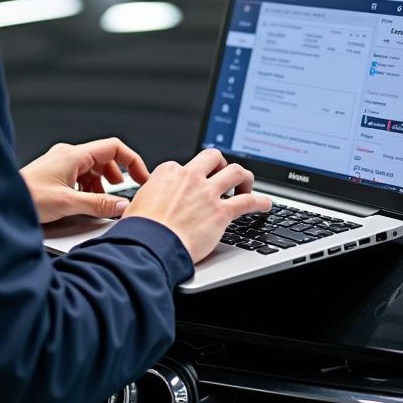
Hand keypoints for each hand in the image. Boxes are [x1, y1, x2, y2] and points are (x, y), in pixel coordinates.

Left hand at [20, 137, 149, 223]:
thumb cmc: (26, 197)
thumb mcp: (68, 203)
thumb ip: (98, 204)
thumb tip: (121, 205)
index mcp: (74, 154)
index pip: (113, 148)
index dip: (132, 161)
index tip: (142, 178)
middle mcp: (68, 154)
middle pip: (104, 158)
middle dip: (117, 176)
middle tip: (125, 194)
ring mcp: (60, 163)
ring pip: (92, 168)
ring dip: (102, 184)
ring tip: (102, 202)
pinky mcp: (55, 173)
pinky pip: (80, 175)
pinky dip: (89, 187)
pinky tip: (86, 202)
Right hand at [122, 149, 271, 262]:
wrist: (149, 245)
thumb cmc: (140, 230)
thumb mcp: (137, 204)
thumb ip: (149, 197)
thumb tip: (147, 204)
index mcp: (169, 172)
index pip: (185, 165)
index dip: (191, 175)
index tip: (193, 185)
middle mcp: (190, 177)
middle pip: (213, 157)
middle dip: (221, 163)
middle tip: (223, 174)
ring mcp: (208, 193)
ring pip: (236, 172)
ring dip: (244, 177)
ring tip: (247, 185)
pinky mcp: (221, 212)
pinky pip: (247, 201)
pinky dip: (260, 201)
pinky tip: (265, 205)